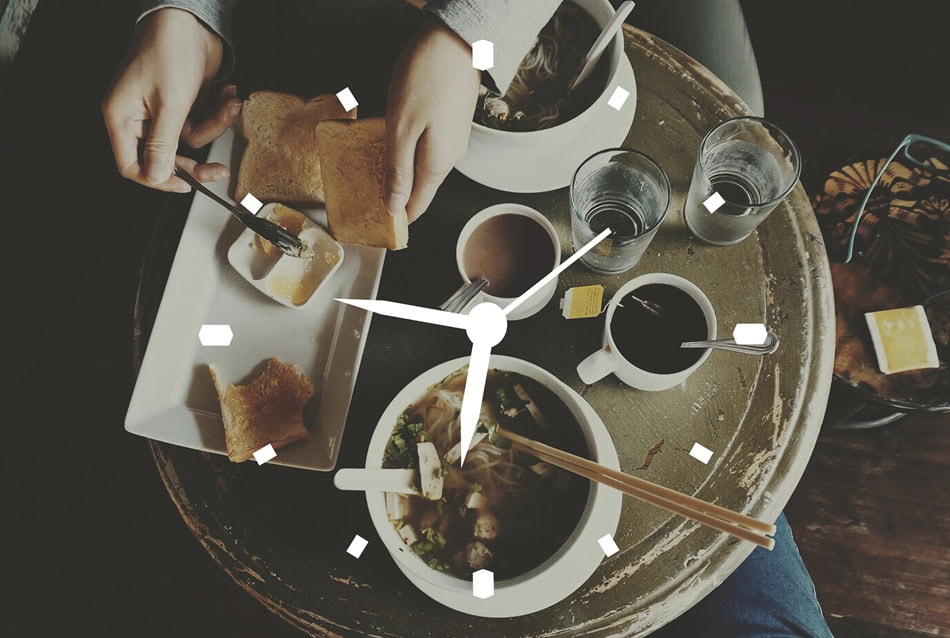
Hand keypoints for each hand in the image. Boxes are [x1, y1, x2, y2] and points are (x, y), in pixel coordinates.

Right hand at [102, 8, 240, 191]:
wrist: (190, 20)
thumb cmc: (169, 50)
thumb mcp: (170, 104)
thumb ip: (163, 144)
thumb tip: (156, 176)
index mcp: (122, 117)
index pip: (132, 165)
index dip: (157, 180)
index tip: (185, 185)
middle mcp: (138, 116)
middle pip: (164, 158)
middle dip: (195, 162)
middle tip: (217, 170)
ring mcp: (160, 110)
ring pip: (189, 139)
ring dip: (214, 125)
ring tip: (227, 104)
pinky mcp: (180, 103)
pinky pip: (199, 122)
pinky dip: (216, 112)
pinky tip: (227, 95)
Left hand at [386, 17, 481, 221]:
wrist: (458, 42)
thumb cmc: (427, 79)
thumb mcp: (402, 129)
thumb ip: (398, 170)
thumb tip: (395, 207)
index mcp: (436, 165)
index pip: (416, 207)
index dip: (396, 218)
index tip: (377, 222)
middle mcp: (450, 158)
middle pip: (421, 188)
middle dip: (396, 194)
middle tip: (367, 193)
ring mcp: (453, 140)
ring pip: (424, 167)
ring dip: (402, 170)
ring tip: (376, 166)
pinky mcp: (452, 123)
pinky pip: (429, 148)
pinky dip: (410, 151)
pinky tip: (395, 140)